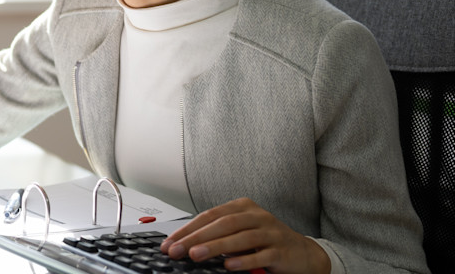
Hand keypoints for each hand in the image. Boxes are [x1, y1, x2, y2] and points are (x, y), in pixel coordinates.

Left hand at [160, 198, 329, 272]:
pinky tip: (229, 265)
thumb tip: (185, 246)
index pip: (209, 216)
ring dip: (215, 247)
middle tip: (177, 251)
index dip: (188, 229)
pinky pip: (260, 254)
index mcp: (243, 207)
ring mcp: (270, 232)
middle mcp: (256, 216)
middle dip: (195, 238)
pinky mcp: (281, 250)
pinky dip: (243, 260)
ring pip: (239, 237)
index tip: (170, 243)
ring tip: (195, 256)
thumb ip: (218, 235)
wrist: (303, 254)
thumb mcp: (241, 232)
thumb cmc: (266, 241)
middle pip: (222, 224)